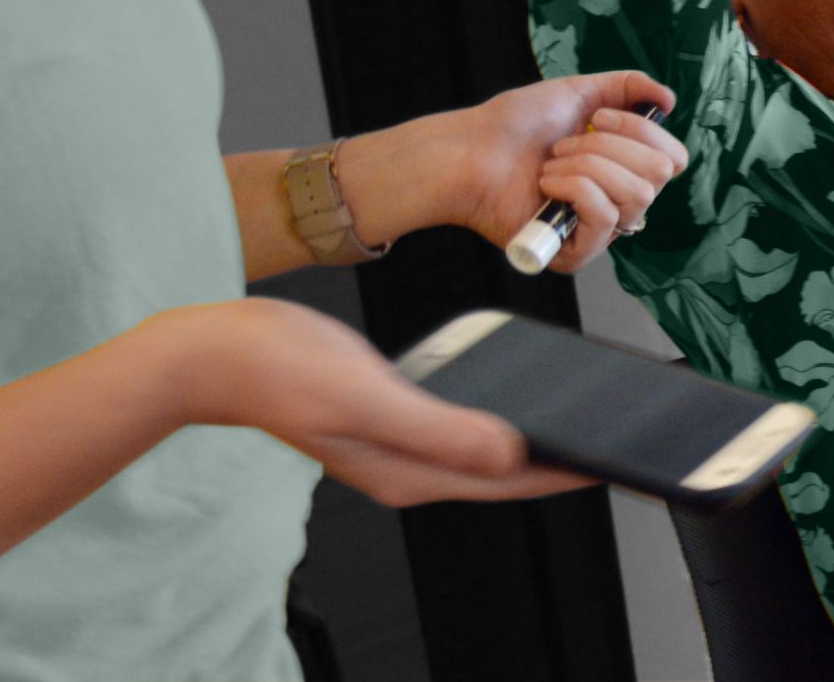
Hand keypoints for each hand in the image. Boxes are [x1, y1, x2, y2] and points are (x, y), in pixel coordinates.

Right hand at [166, 299, 590, 506]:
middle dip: (560, 458)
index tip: (617, 461)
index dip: (567, 472)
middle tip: (617, 438)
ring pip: (483, 444)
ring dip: (532, 434)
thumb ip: (440, 429)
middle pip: (503, 469)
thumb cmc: (280, 371)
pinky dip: (495, 407)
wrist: (216, 352)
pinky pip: (459, 417)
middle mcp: (408, 465)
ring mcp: (398, 439)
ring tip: (582, 416)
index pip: (508, 480)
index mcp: (409, 473)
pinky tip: (516, 387)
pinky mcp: (391, 410)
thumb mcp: (369, 397)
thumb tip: (510, 453)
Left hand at [405, 72, 685, 271]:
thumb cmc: (514, 124)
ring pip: (636, 194)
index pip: (673, 158)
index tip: (600, 116)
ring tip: (551, 164)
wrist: (471, 151)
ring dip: (587, 165)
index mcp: (624, 165)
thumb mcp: (580, 91)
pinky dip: (575, 188)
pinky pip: (606, 218)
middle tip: (566, 144)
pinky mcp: (577, 252)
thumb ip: (629, 87)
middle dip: (610, 146)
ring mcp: (599, 229)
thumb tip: (670, 100)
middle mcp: (618, 199)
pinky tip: (546, 186)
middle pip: (659, 174)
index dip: (645, 132)